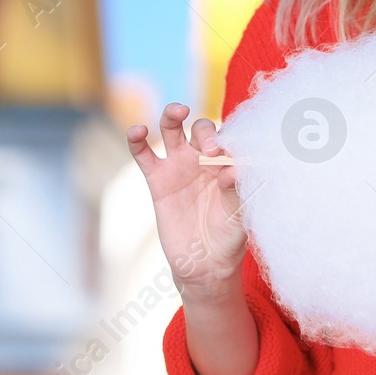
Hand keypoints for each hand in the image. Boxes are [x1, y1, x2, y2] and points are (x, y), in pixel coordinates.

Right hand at [127, 102, 246, 294]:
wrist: (205, 263)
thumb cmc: (229, 236)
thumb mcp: (238, 214)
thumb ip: (235, 191)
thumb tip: (233, 170)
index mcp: (227, 162)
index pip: (228, 138)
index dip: (229, 141)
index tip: (230, 157)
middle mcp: (203, 158)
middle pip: (201, 128)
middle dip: (206, 132)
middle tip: (210, 150)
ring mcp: (178, 166)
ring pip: (172, 129)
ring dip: (172, 115)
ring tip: (178, 111)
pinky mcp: (157, 179)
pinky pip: (143, 154)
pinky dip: (136, 140)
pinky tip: (137, 130)